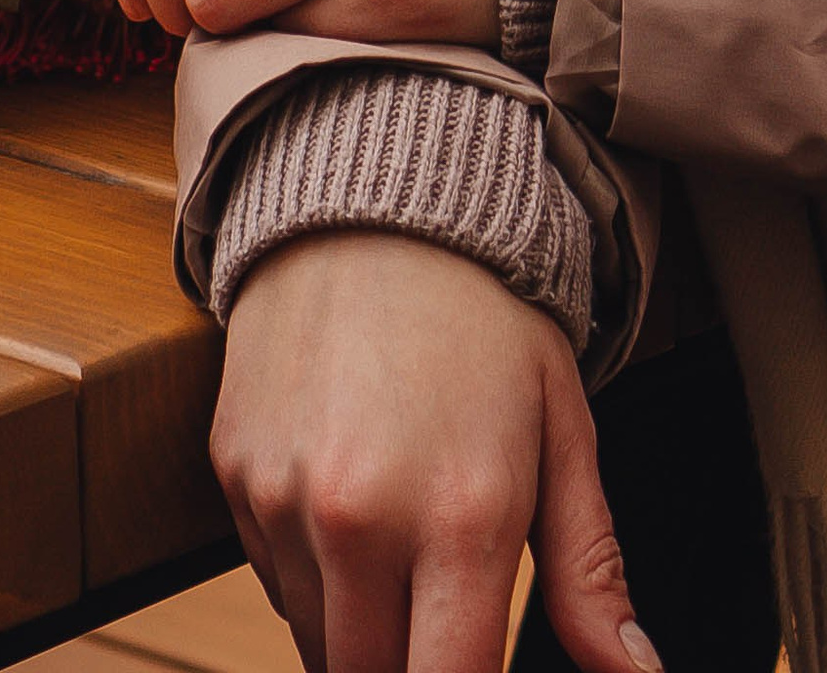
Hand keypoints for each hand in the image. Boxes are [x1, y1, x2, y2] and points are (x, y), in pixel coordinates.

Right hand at [216, 233, 658, 672]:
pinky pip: (274, 583)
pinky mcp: (236, 477)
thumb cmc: (487, 316)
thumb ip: (591, 572)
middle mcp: (362, 522)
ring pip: (319, 645)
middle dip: (414, 664)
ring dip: (362, 626)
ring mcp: (287, 501)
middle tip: (447, 607)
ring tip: (404, 538)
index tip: (476, 664)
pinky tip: (350, 499)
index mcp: (464, 518)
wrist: (379, 199)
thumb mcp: (563, 429)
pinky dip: (313, 575)